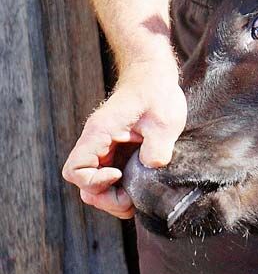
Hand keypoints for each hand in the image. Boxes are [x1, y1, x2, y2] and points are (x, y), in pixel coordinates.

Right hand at [62, 60, 185, 218]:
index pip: (76, 170)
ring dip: (115, 196)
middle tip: (134, 198)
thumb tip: (151, 170)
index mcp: (100, 133)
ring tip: (139, 195)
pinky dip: (121, 187)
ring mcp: (105, 149)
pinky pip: (109, 176)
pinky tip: (140, 186)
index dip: (95, 182)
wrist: (153, 76)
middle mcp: (97, 143)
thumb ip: (157, 149)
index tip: (120, 175)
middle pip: (85, 185)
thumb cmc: (156, 93)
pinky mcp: (115, 151)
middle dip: (107, 198)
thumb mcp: (165, 122)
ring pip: (96, 185)